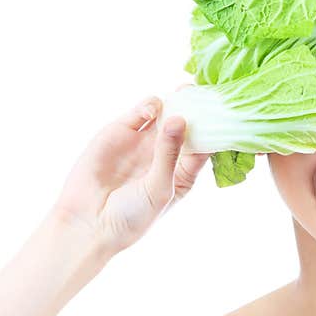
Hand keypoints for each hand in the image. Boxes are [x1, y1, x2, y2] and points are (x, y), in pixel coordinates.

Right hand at [50, 90, 210, 256]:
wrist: (88, 223)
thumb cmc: (132, 216)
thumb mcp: (160, 187)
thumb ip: (169, 154)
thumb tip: (180, 119)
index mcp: (182, 173)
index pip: (204, 146)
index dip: (215, 130)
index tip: (227, 113)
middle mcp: (164, 155)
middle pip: (187, 126)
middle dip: (197, 109)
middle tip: (207, 92)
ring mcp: (143, 142)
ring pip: (165, 114)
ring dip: (175, 102)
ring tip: (184, 92)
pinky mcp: (120, 132)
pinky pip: (139, 113)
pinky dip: (149, 106)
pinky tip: (155, 108)